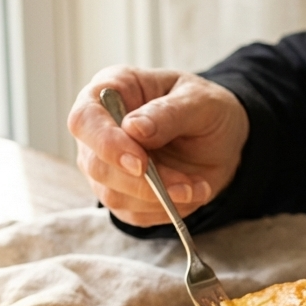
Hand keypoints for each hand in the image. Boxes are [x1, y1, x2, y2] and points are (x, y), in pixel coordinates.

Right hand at [67, 66, 248, 226]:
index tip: (140, 163)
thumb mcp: (199, 101)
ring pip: (114, 195)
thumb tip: (133, 128)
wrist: (220, 137)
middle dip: (142, 182)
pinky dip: (166, 210)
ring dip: (160, 199)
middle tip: (184, 186)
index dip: (107, 144)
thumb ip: (168, 113)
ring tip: (196, 187)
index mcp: (112, 90)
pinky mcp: (121, 194)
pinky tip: (192, 193)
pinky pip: (134, 214)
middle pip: (96, 165)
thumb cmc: (203, 107)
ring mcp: (106, 164)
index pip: (85, 119)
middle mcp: (100, 129)